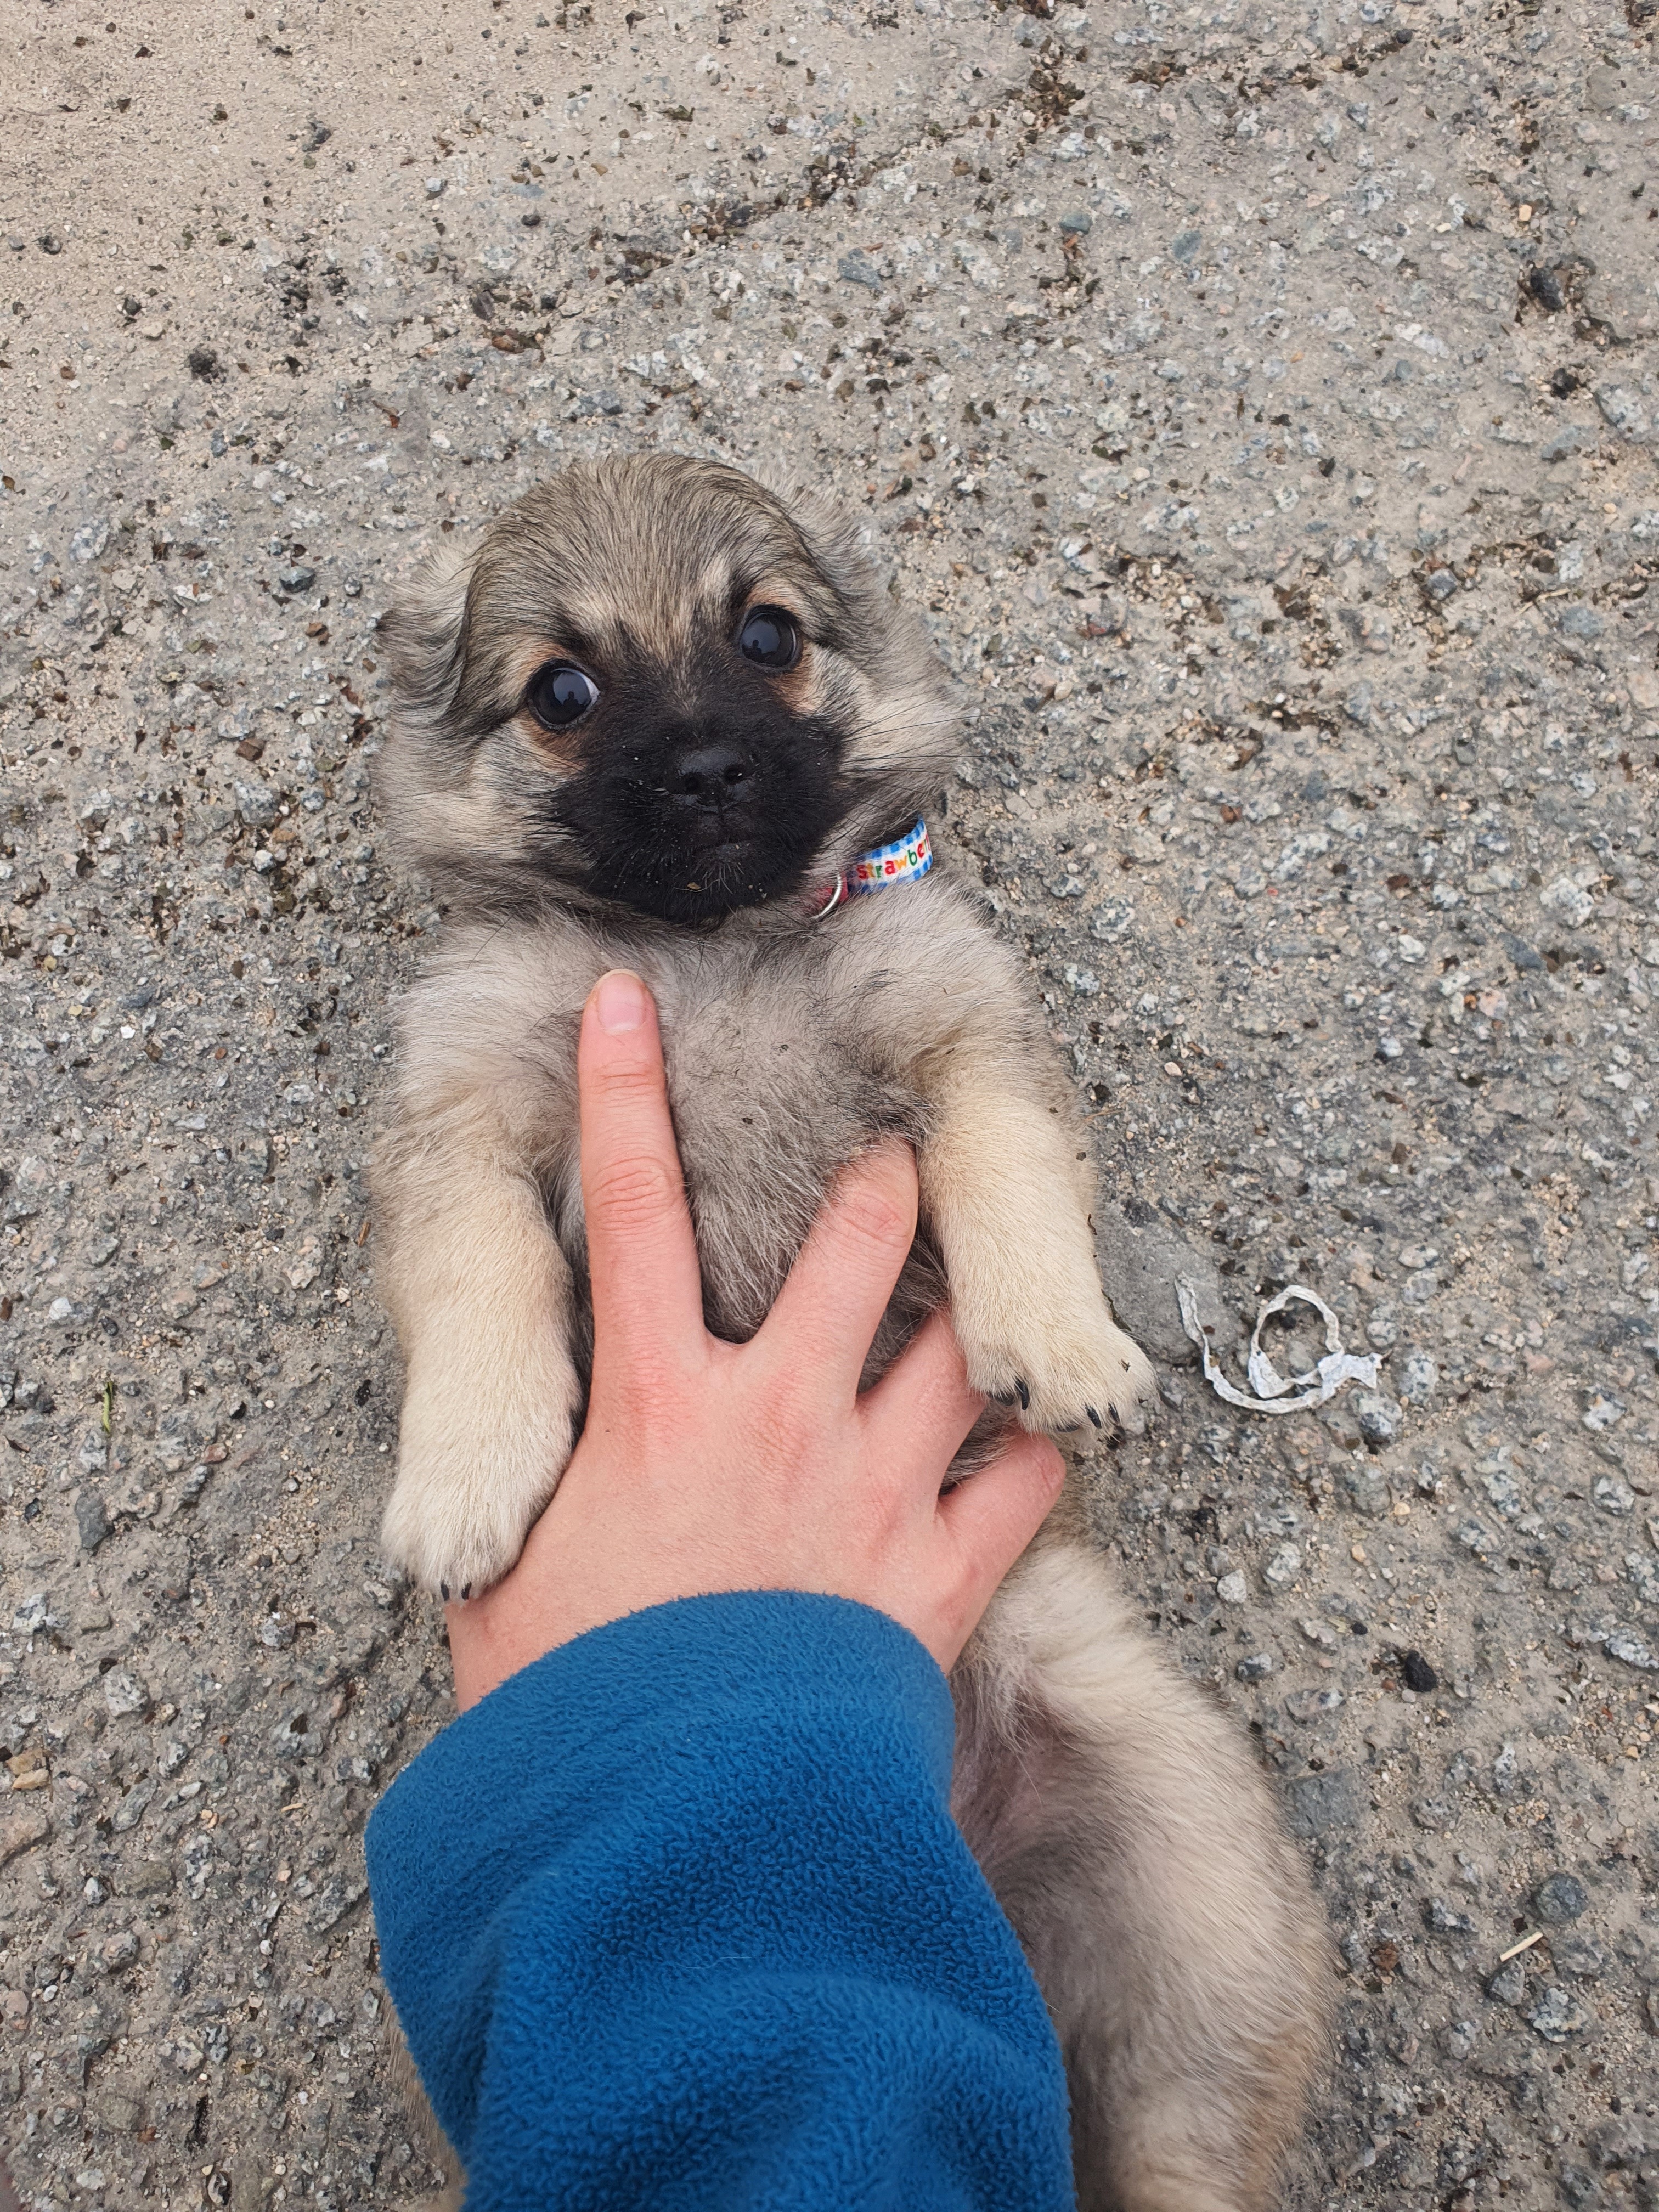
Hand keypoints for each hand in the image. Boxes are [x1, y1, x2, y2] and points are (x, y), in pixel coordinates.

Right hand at [446, 969, 1063, 1707]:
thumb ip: (514, 1499)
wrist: (678, 1826)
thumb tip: (484, 1479)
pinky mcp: (938, 1573)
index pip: (630, 1210)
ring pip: (958, 1346)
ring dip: (977, 1306)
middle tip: (892, 1161)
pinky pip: (1022, 1485)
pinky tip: (1035, 1444)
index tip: (630, 1002)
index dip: (625, 1092)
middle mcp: (774, 1415)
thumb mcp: (506, 1578)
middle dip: (882, 1184)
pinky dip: (1032, 1456)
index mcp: (655, 1405)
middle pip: (852, 1247)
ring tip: (990, 1286)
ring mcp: (869, 1486)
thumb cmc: (573, 1704)